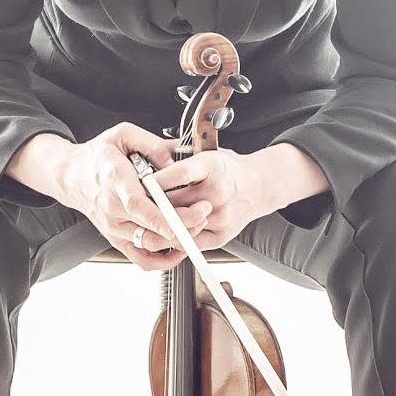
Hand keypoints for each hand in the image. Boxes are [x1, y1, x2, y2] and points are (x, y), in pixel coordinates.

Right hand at [56, 123, 212, 271]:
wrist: (70, 176)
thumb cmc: (97, 156)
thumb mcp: (123, 135)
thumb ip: (152, 145)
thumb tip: (175, 159)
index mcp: (114, 181)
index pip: (137, 205)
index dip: (161, 216)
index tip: (183, 219)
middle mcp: (113, 210)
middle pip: (150, 229)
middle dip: (183, 224)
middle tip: (203, 211)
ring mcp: (114, 228)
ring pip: (149, 247)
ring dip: (177, 241)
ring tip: (196, 226)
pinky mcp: (117, 240)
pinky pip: (142, 259)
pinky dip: (163, 260)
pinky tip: (179, 248)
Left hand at [140, 147, 268, 253]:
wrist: (258, 187)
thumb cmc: (227, 169)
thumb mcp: (206, 152)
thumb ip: (177, 157)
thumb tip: (146, 163)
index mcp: (212, 166)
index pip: (177, 174)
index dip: (154, 181)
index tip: (138, 184)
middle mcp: (217, 191)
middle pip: (173, 203)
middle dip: (151, 205)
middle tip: (137, 204)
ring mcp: (220, 216)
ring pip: (178, 226)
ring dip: (160, 224)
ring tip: (149, 217)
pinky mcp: (221, 236)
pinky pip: (188, 242)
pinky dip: (174, 237)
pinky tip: (167, 230)